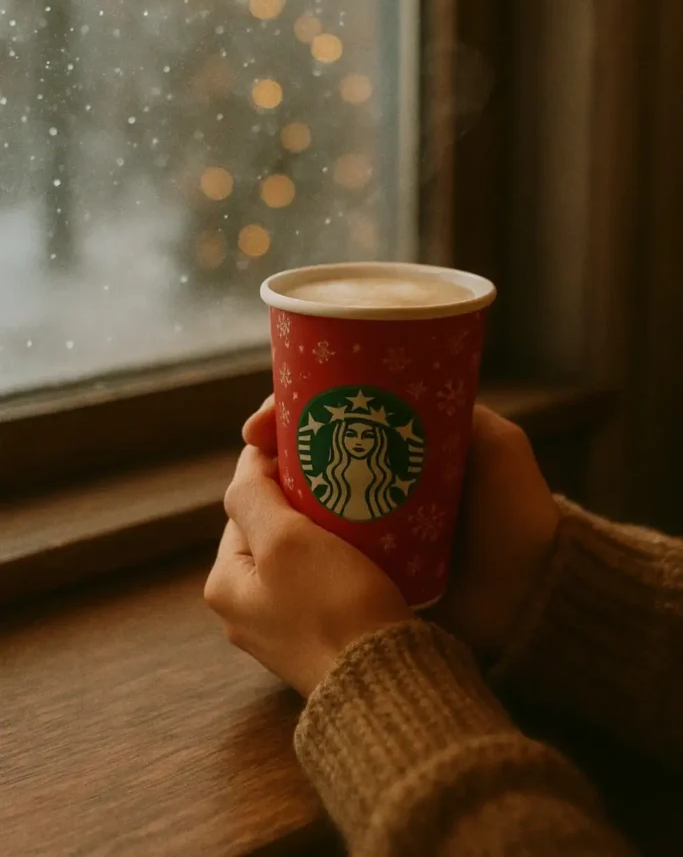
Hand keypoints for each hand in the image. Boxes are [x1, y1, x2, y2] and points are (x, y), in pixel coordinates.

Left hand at [204, 442, 412, 696]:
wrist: (386, 684)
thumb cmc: (332, 608)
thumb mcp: (283, 540)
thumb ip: (253, 496)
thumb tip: (247, 465)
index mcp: (224, 583)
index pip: (243, 502)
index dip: (274, 467)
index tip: (311, 444)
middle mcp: (244, 608)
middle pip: (269, 526)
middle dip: (300, 497)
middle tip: (340, 472)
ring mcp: (281, 626)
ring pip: (298, 551)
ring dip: (323, 523)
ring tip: (357, 500)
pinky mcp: (319, 637)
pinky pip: (320, 578)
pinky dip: (339, 553)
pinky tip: (367, 542)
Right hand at [242, 399, 558, 660]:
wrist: (535, 596)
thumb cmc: (521, 515)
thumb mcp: (496, 446)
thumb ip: (461, 411)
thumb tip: (397, 383)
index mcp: (404, 447)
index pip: (336, 415)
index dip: (291, 410)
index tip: (261, 424)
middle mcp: (379, 481)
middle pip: (310, 454)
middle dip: (273, 450)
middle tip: (254, 451)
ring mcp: (369, 527)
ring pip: (305, 501)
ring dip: (275, 494)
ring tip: (254, 491)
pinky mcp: (368, 570)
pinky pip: (320, 550)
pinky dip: (295, 540)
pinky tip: (273, 536)